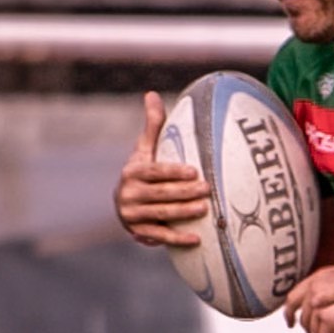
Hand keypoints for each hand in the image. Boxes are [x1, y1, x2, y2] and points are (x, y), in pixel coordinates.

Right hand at [113, 91, 210, 246]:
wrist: (125, 203)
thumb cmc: (143, 171)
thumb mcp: (145, 149)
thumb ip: (152, 125)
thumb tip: (152, 94)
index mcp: (132, 172)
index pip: (154, 172)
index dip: (173, 172)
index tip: (194, 172)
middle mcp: (128, 194)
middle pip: (160, 194)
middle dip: (185, 193)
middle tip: (208, 190)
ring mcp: (132, 215)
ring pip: (161, 214)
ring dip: (184, 213)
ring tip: (205, 209)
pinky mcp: (138, 232)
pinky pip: (160, 236)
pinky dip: (177, 238)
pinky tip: (196, 239)